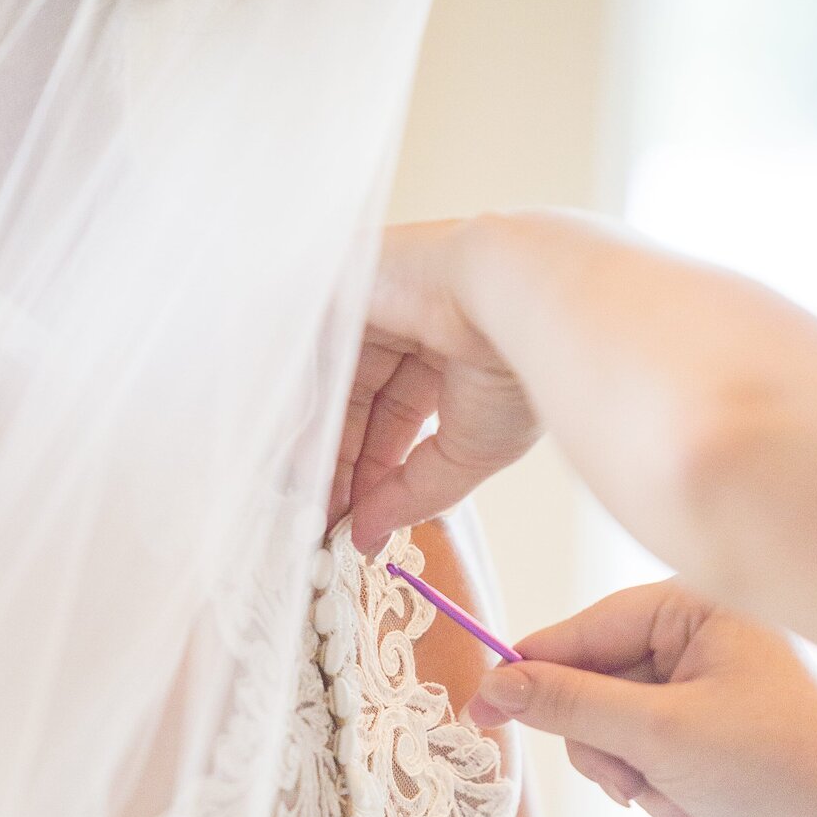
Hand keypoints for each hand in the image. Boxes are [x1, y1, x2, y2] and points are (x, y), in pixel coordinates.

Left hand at [332, 219, 541, 549]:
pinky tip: (299, 451)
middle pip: (354, 403)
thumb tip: (370, 537)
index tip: (352, 523)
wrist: (517, 300)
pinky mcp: (338, 279)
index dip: (370, 473)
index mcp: (448, 352)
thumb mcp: (467, 453)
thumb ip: (414, 495)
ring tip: (309, 497)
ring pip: (329, 380)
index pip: (390, 420)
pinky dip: (300, 403)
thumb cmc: (515, 369)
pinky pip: (308, 350)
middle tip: (322, 518)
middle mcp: (408, 322)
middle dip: (339, 465)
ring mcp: (373, 296)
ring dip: (316, 442)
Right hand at [466, 580, 816, 816]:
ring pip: (614, 728)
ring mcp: (706, 684)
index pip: (586, 629)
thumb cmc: (768, 768)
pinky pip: (644, 753)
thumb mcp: (655, 733)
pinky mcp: (709, 729)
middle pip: (595, 684)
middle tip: (631, 782)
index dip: (530, 671)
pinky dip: (658, 789)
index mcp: (698, 607)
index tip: (480, 711)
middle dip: (608, 747)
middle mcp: (701, 636)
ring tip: (678, 804)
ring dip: (634, 777)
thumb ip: (569, 703)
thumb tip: (494, 685)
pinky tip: (696, 812)